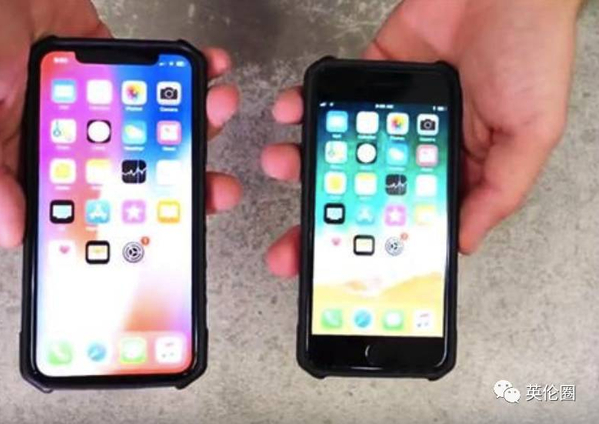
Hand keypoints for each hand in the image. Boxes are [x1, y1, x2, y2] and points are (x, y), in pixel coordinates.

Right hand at [0, 0, 240, 247]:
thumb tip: (13, 235)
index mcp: (25, 155)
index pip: (83, 203)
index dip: (125, 221)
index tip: (169, 232)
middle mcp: (62, 131)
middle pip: (129, 169)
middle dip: (176, 179)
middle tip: (217, 186)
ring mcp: (88, 95)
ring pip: (148, 123)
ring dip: (190, 122)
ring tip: (219, 113)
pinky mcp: (104, 57)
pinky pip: (150, 74)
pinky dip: (181, 73)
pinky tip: (207, 72)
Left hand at [262, 0, 580, 276]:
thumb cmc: (531, 51)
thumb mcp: (530, 133)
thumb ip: (498, 190)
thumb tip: (464, 242)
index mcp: (455, 167)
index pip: (405, 220)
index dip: (372, 246)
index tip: (338, 269)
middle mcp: (417, 145)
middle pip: (361, 194)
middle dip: (323, 220)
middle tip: (287, 248)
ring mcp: (390, 112)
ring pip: (338, 147)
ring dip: (303, 161)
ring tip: (280, 166)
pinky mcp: (372, 73)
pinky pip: (331, 96)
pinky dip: (305, 104)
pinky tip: (289, 115)